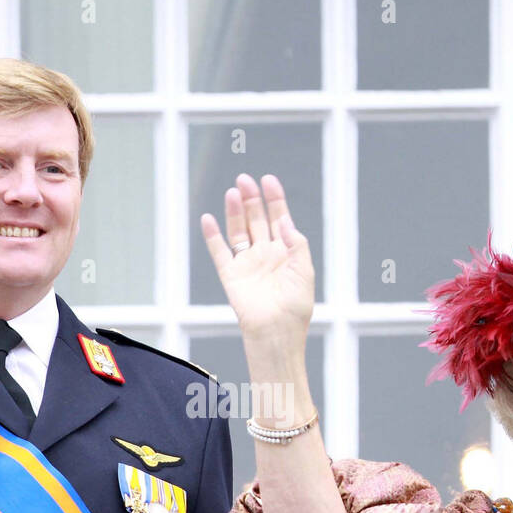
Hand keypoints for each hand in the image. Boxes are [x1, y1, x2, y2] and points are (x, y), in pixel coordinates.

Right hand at [200, 174, 314, 346]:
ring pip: (238, 230)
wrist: (276, 331)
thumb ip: (296, 242)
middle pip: (257, 219)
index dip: (274, 199)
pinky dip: (212, 236)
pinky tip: (208, 219)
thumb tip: (285, 220)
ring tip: (233, 192)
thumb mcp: (304, 269)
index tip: (268, 180)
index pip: (279, 218)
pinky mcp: (231, 275)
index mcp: (285, 252)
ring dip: (235, 211)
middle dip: (252, 199)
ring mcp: (247, 264)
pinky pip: (219, 252)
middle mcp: (265, 254)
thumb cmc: (295, 306)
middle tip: (245, 180)